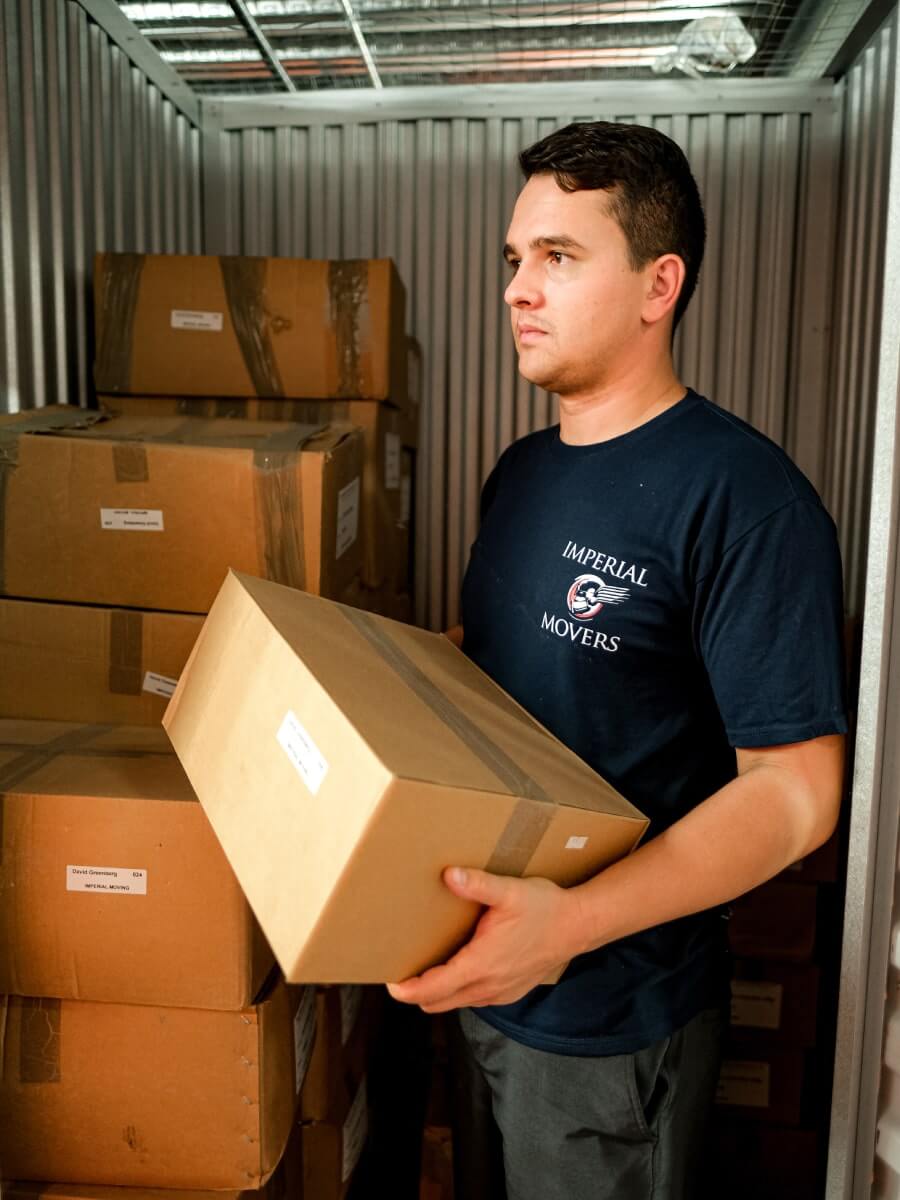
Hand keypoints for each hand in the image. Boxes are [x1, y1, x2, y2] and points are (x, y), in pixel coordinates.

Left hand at [387, 867, 580, 1012]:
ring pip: (454, 1003)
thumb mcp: (509, 891)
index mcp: (481, 964)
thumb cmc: (544, 908)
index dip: (407, 989)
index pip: (433, 989)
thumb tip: (448, 875)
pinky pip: (473, 998)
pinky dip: (457, 989)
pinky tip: (458, 965)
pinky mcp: (508, 992)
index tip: (390, 981)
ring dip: (437, 991)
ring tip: (426, 966)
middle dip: (416, 991)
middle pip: (436, 1003)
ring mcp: (499, 993)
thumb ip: (476, 884)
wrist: (578, 926)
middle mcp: (487, 986)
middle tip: (402, 967)